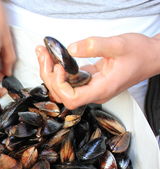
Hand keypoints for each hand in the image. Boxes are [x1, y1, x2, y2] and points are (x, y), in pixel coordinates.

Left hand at [36, 33, 159, 109]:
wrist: (152, 56)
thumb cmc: (140, 53)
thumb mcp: (119, 44)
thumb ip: (94, 46)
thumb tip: (70, 50)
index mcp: (102, 89)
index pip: (72, 99)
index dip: (60, 85)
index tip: (60, 67)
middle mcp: (94, 92)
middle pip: (62, 94)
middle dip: (49, 75)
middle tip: (44, 54)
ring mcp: (91, 87)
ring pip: (62, 88)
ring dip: (50, 72)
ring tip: (43, 53)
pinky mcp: (89, 80)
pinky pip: (68, 80)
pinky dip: (58, 69)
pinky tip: (52, 56)